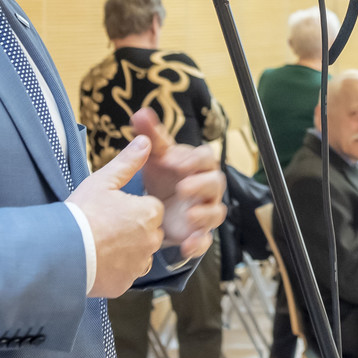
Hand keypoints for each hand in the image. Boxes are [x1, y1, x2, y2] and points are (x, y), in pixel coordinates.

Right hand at [68, 138, 165, 297]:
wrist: (59, 251)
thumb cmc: (81, 213)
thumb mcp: (102, 181)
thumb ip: (128, 162)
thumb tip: (146, 141)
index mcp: (148, 213)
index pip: (151, 208)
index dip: (131, 207)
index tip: (111, 209)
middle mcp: (150, 240)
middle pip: (149, 231)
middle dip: (133, 229)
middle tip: (104, 226)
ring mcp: (138, 264)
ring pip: (140, 254)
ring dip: (127, 250)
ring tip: (100, 243)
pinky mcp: (125, 283)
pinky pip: (126, 273)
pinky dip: (116, 269)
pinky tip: (97, 260)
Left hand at [130, 108, 226, 259]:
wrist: (158, 204)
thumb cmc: (162, 173)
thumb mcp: (155, 155)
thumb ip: (150, 135)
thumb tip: (141, 112)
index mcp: (196, 165)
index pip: (204, 157)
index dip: (191, 158)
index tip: (171, 160)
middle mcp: (205, 187)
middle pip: (216, 182)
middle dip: (202, 184)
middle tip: (183, 187)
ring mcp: (203, 210)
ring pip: (216, 212)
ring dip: (205, 214)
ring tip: (190, 215)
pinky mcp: (197, 233)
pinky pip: (205, 240)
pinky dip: (198, 243)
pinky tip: (186, 245)